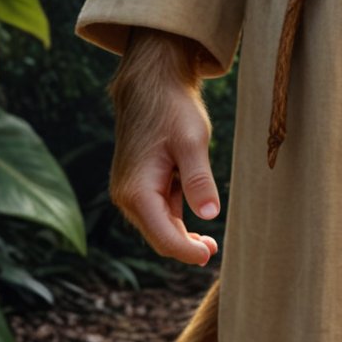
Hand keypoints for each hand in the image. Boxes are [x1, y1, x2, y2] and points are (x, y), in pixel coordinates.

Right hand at [109, 30, 221, 266]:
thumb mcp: (192, 142)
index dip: (187, 252)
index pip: (163, 236)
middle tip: (214, 250)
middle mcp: (126, 195)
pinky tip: (195, 214)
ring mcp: (129, 189)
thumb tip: (209, 216)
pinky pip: (157, 209)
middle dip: (185, 246)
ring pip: (157, 224)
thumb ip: (199, 180)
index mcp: (137, 190)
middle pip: (158, 235)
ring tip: (210, 241)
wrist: (152, 83)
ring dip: (181, 234)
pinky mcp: (138, 182)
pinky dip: (175, 217)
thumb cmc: (172, 109)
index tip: (209, 257)